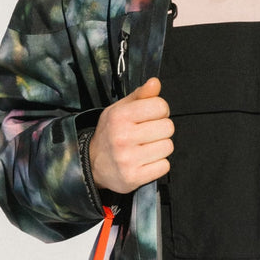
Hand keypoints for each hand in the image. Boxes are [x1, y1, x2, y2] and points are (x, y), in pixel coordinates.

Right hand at [88, 76, 173, 193]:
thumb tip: (155, 83)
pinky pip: (164, 167)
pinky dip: (158, 164)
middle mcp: (123, 137)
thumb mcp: (120, 110)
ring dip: (160, 148)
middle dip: (161, 130)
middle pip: (168, 127)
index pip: (160, 106)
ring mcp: (128, 158)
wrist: (92, 164)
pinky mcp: (134, 177)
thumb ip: (140, 96)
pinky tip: (145, 161)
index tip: (151, 116)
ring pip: (168, 147)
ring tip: (146, 148)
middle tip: (148, 134)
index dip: (160, 111)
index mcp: (120, 116)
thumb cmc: (110, 134)